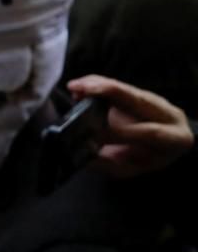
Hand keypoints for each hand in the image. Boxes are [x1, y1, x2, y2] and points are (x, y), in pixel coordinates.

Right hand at [67, 75, 193, 178]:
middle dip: (109, 93)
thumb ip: (111, 164)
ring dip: (98, 84)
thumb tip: (85, 157)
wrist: (166, 145)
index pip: (151, 133)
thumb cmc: (148, 158)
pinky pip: (118, 86)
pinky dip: (96, 83)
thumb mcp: (133, 168)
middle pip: (140, 100)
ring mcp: (154, 101)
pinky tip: (79, 87)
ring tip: (75, 87)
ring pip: (127, 89)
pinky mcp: (140, 93)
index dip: (121, 133)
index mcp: (174, 138)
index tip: (94, 135)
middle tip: (82, 91)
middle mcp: (168, 114)